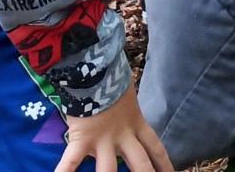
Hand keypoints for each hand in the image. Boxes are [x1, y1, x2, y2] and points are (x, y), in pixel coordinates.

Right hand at [56, 86, 172, 171]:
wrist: (96, 71)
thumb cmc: (111, 78)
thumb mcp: (127, 93)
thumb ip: (128, 105)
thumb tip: (125, 97)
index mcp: (136, 123)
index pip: (155, 147)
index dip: (164, 163)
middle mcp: (123, 136)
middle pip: (140, 163)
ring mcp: (102, 141)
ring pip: (109, 170)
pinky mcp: (81, 140)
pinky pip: (70, 162)